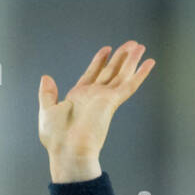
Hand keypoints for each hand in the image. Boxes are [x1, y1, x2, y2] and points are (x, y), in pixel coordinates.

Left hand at [38, 41, 154, 158]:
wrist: (68, 151)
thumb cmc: (56, 139)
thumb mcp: (47, 111)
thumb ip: (47, 94)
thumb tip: (46, 78)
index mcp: (79, 97)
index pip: (92, 74)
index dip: (99, 60)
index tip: (107, 49)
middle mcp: (93, 96)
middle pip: (110, 71)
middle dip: (120, 57)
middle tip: (131, 44)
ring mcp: (104, 98)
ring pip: (121, 74)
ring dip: (131, 60)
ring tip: (140, 46)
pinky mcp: (112, 102)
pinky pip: (129, 84)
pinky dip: (140, 73)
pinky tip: (149, 63)